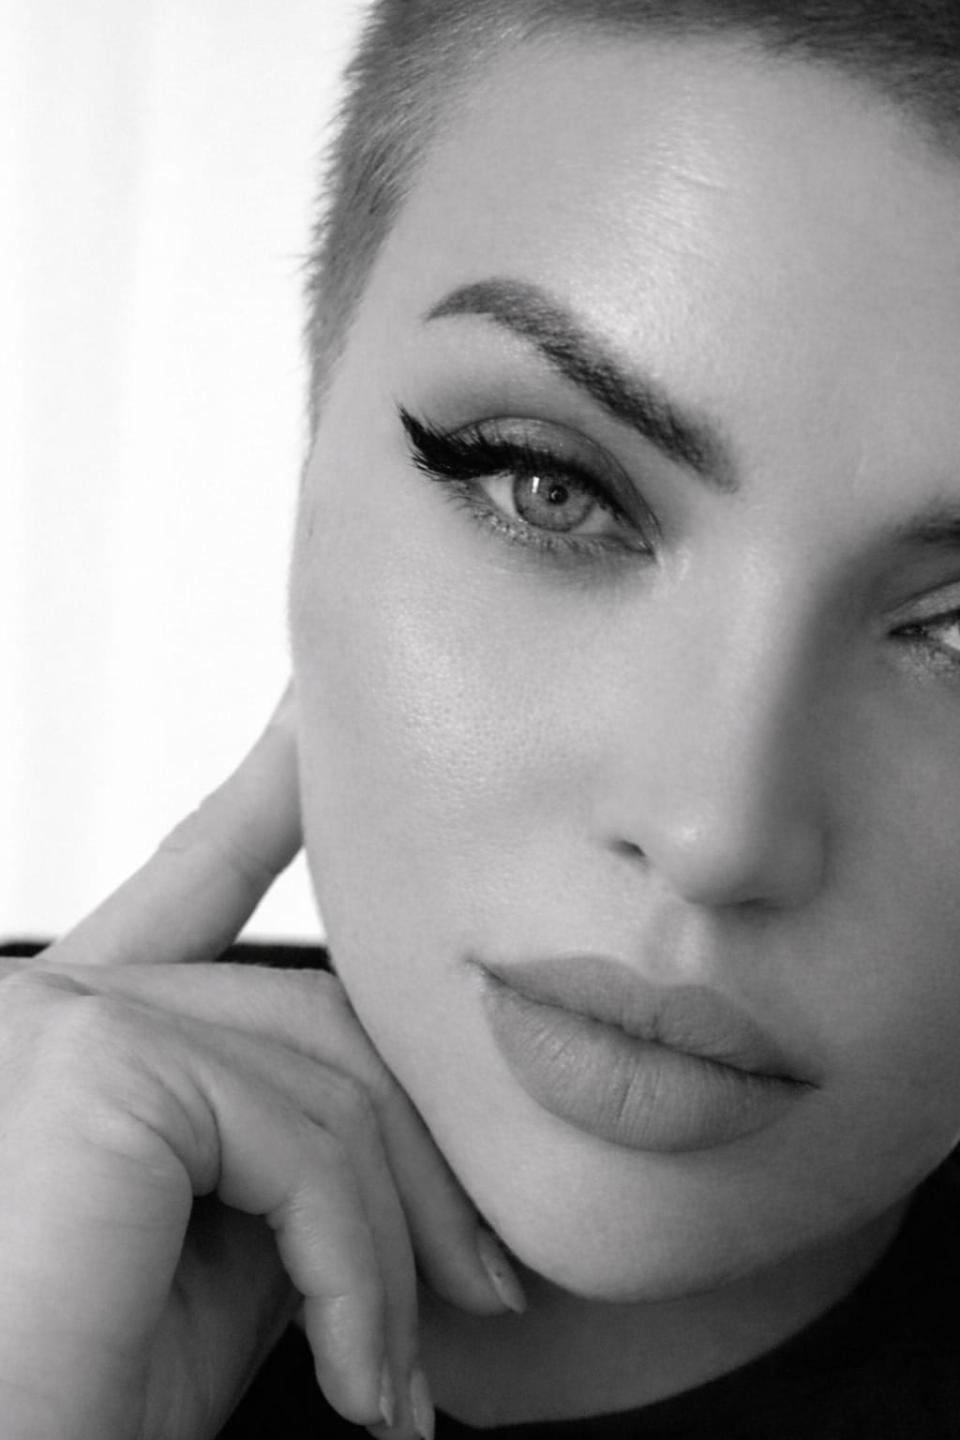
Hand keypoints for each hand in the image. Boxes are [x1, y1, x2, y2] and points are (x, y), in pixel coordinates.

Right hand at [0, 689, 520, 1439]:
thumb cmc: (83, 1401)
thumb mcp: (215, 1261)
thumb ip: (279, 1152)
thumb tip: (384, 1137)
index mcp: (64, 1031)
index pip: (190, 882)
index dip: (267, 794)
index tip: (319, 719)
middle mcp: (40, 992)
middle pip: (308, 1015)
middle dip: (414, 1153)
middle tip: (487, 1287)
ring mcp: (53, 1011)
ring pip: (322, 1082)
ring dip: (393, 1251)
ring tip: (396, 1387)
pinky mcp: (87, 1054)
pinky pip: (302, 1141)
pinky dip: (358, 1276)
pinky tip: (356, 1383)